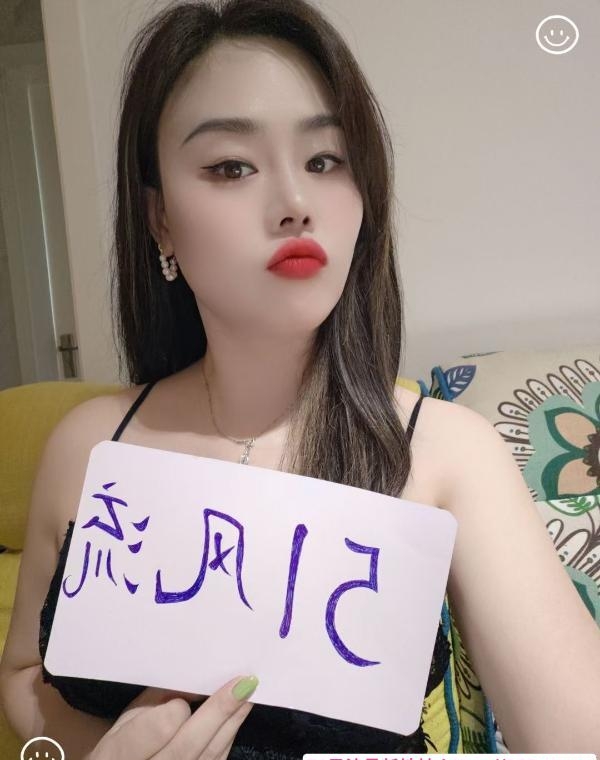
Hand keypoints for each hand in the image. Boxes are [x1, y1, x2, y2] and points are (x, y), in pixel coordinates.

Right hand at [86, 675, 257, 759]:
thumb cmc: (122, 746)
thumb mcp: (126, 719)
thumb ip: (156, 699)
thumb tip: (193, 678)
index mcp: (121, 753)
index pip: (157, 730)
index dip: (175, 711)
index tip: (191, 690)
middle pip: (187, 745)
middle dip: (218, 712)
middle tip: (244, 682)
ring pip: (208, 756)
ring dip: (232, 722)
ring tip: (249, 691)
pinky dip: (229, 735)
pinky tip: (239, 713)